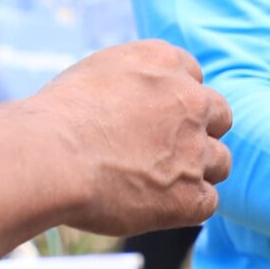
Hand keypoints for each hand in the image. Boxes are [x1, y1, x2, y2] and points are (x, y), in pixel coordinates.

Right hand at [26, 40, 232, 236]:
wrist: (49, 156)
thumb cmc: (55, 119)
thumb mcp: (95, 75)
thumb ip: (131, 83)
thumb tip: (137, 101)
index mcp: (165, 61)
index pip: (194, 78)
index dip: (175, 103)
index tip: (152, 119)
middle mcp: (190, 100)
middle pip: (219, 115)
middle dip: (198, 132)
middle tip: (163, 151)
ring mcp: (196, 148)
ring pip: (220, 161)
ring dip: (196, 171)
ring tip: (151, 183)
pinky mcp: (191, 195)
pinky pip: (207, 202)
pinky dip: (185, 207)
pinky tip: (152, 207)